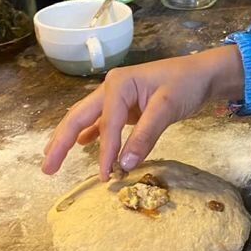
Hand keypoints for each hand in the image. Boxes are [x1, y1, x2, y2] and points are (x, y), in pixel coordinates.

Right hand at [41, 45, 243, 179]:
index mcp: (118, 84)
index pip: (106, 124)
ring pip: (87, 119)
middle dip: (60, 142)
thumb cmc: (186, 84)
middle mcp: (111, 88)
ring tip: (53, 160)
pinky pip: (103, 122)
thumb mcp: (167, 107)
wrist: (204, 74)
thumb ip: (145, 135)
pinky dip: (93, 135)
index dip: (105, 152)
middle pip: (79, 116)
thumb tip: (124, 164)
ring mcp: (118, 97)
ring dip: (70, 138)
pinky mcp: (127, 106)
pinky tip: (84, 146)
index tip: (105, 176)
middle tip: (46, 169)